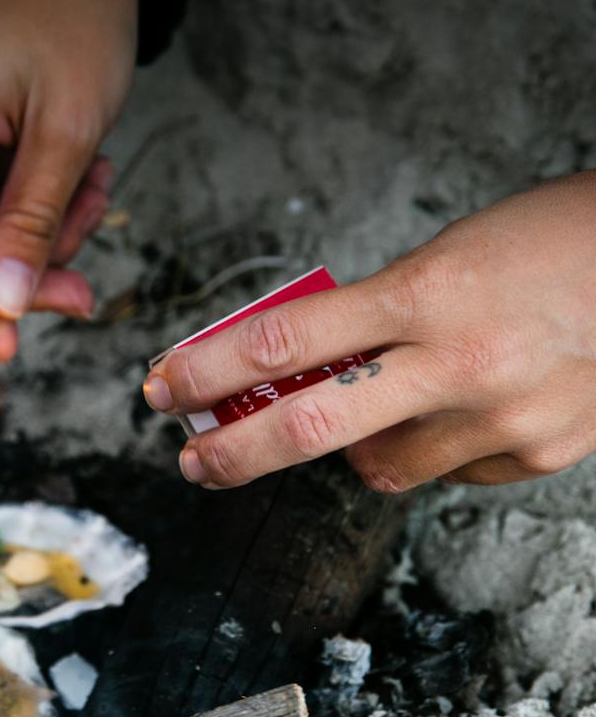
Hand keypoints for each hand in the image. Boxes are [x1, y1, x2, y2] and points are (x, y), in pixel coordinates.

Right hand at [0, 0, 137, 358]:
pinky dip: (28, 199)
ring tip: (94, 188)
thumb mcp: (69, 132)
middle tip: (82, 287)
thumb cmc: (76, 19)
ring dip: (38, 226)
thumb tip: (5, 307)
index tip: (7, 350)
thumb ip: (34, 223)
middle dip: (21, 263)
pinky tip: (74, 174)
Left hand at [143, 172, 595, 490]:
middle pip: (312, 428)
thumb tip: (307, 369)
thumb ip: (376, 314)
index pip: (287, 341)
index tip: (165, 384)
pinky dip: (435, 450)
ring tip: (382, 405)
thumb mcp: (446, 256)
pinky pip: (451, 473)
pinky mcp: (539, 456)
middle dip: (236, 451)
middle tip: (194, 458)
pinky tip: (465, 408)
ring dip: (356, 447)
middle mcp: (461, 363)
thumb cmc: (552, 242)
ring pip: (381, 468)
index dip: (210, 369)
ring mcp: (503, 420)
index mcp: (427, 294)